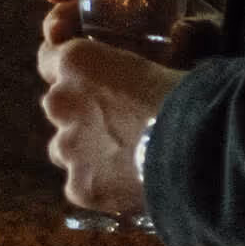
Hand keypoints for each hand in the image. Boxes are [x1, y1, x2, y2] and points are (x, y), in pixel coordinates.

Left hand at [38, 21, 181, 217]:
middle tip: (121, 124)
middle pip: (59, 108)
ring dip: (86, 152)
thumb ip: (136, 69)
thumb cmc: (187, 93)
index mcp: (77, 61)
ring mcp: (66, 148)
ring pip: (65, 150)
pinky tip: (130, 186)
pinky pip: (82, 186)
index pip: (48, 58)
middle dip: (82, 115)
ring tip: (125, 160)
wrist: (196, 148)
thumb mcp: (159, 62)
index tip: (87, 81)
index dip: (70, 73)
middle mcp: (60, 101)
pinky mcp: (78, 187)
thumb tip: (163, 60)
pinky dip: (101, 187)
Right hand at [41, 0, 224, 67]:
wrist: (218, 80)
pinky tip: (69, 79)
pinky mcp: (107, 66)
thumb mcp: (212, 36)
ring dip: (61, 45)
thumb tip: (178, 36)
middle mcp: (124, 9)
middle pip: (79, 5)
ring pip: (73, 37)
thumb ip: (198, 33)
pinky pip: (80, 64)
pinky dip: (70, 69)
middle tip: (55, 33)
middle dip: (61, 17)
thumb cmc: (216, 48)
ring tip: (57, 59)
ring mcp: (112, 40)